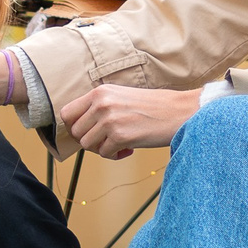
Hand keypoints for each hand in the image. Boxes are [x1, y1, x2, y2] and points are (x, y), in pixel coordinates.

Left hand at [58, 85, 201, 159]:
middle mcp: (101, 103)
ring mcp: (110, 119)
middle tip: (106, 142)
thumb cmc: (153, 107)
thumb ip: (99, 107)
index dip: (74, 127)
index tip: (87, 133)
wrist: (179, 111)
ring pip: (87, 145)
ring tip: (120, 144)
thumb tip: (79, 129)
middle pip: (76, 132)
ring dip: (102, 149)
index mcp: (100, 92)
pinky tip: (130, 149)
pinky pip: (105, 154)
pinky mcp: (120, 136)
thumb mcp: (120, 97)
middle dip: (89, 141)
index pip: (67, 113)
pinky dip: (115, 155)